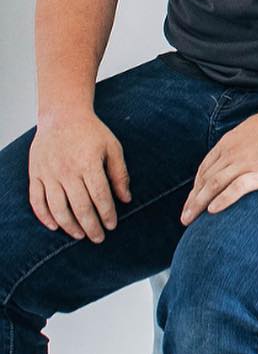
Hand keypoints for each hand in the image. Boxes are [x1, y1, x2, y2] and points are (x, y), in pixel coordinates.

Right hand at [29, 111, 130, 241]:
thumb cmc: (91, 132)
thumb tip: (126, 199)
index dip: (107, 214)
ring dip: (69, 226)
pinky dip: (44, 217)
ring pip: (57, 208)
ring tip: (80, 235)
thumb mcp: (112, 147)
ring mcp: (48, 173)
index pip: (99, 196)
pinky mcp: (35, 174)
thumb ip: (120, 174)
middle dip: (91, 226)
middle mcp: (67, 170)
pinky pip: (36, 200)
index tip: (113, 225)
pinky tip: (55, 226)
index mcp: (88, 163)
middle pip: (79, 206)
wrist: (62, 115)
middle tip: (99, 238)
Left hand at [181, 106, 257, 222]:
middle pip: (205, 179)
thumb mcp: (252, 129)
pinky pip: (236, 188)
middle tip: (184, 217)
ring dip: (199, 204)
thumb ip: (241, 142)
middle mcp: (232, 153)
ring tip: (190, 219)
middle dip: (192, 200)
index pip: (205, 168)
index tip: (191, 200)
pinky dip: (222, 200)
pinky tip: (213, 211)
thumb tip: (239, 150)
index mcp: (228, 143)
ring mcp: (245, 163)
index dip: (195, 186)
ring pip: (213, 185)